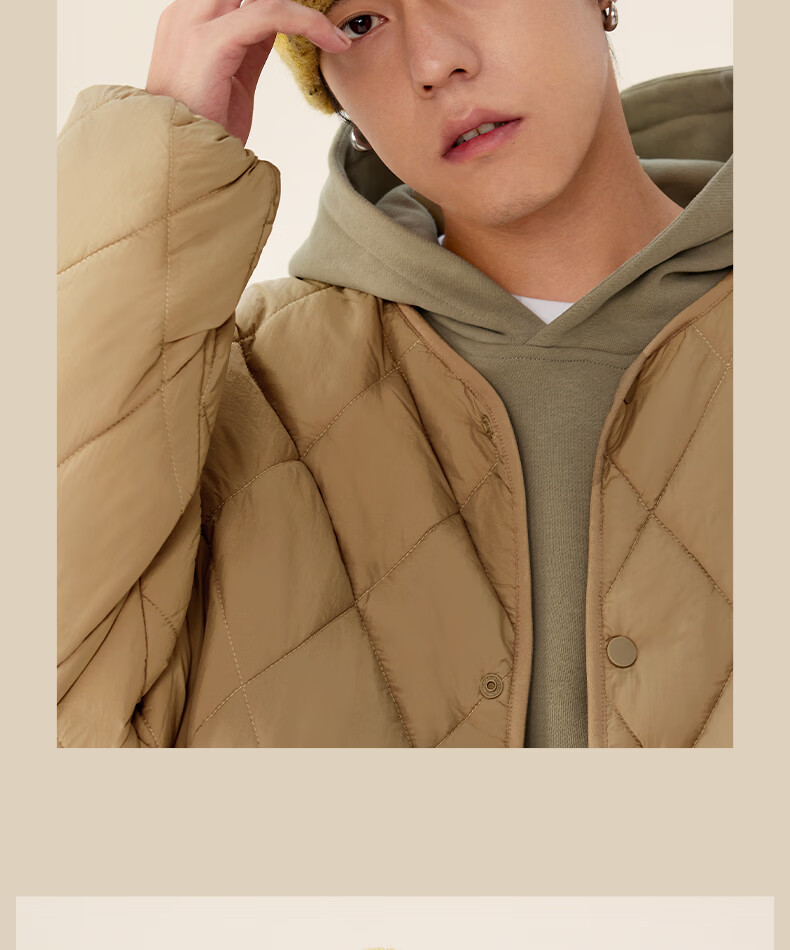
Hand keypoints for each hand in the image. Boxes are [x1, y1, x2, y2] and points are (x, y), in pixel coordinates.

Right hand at [145, 0, 350, 145]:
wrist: (180, 159)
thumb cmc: (204, 127)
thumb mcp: (232, 77)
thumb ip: (251, 46)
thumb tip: (278, 27)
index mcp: (188, 18)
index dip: (279, 1)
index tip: (312, 20)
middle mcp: (187, 13)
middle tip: (320, 20)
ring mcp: (194, 24)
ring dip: (302, 8)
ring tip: (332, 28)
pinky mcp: (211, 43)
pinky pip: (269, 14)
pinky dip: (306, 22)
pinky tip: (331, 39)